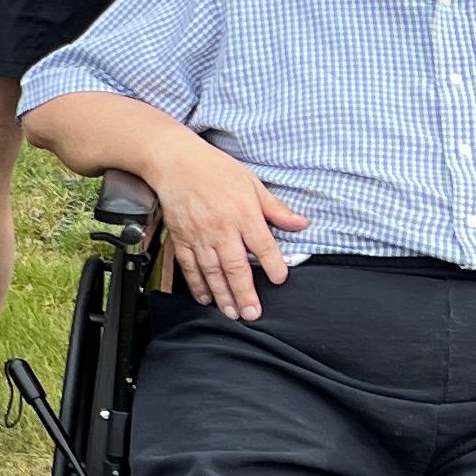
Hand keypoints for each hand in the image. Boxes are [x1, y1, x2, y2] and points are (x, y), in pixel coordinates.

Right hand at [145, 144, 307, 320]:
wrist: (175, 162)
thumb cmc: (214, 169)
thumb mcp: (252, 183)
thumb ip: (275, 208)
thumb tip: (300, 223)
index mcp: (243, 214)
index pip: (263, 245)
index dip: (273, 264)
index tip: (279, 279)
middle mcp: (222, 229)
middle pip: (236, 266)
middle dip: (245, 293)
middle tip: (252, 313)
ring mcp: (199, 236)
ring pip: (212, 271)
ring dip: (223, 295)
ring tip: (232, 313)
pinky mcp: (182, 238)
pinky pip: (189, 266)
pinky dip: (197, 284)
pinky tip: (205, 297)